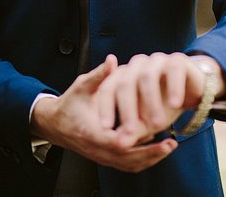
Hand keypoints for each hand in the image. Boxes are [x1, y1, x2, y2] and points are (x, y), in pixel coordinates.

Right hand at [30, 55, 177, 171]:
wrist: (54, 124)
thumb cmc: (69, 104)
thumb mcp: (81, 87)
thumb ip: (98, 75)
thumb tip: (111, 60)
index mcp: (91, 132)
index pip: (117, 142)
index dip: (137, 139)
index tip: (157, 132)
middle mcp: (97, 148)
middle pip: (127, 158)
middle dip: (151, 153)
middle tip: (171, 144)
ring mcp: (101, 156)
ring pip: (128, 165)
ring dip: (150, 158)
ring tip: (169, 147)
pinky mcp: (105, 157)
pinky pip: (125, 164)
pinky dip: (142, 160)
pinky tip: (157, 150)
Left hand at [96, 53, 225, 140]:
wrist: (191, 93)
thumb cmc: (162, 107)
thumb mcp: (145, 122)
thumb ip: (131, 130)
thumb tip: (120, 145)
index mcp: (124, 75)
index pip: (109, 89)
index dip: (106, 108)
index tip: (105, 128)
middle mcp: (138, 64)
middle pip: (126, 83)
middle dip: (128, 110)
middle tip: (131, 132)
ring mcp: (157, 60)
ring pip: (147, 77)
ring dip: (151, 102)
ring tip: (157, 125)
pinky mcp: (178, 60)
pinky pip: (173, 71)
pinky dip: (174, 88)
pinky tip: (175, 105)